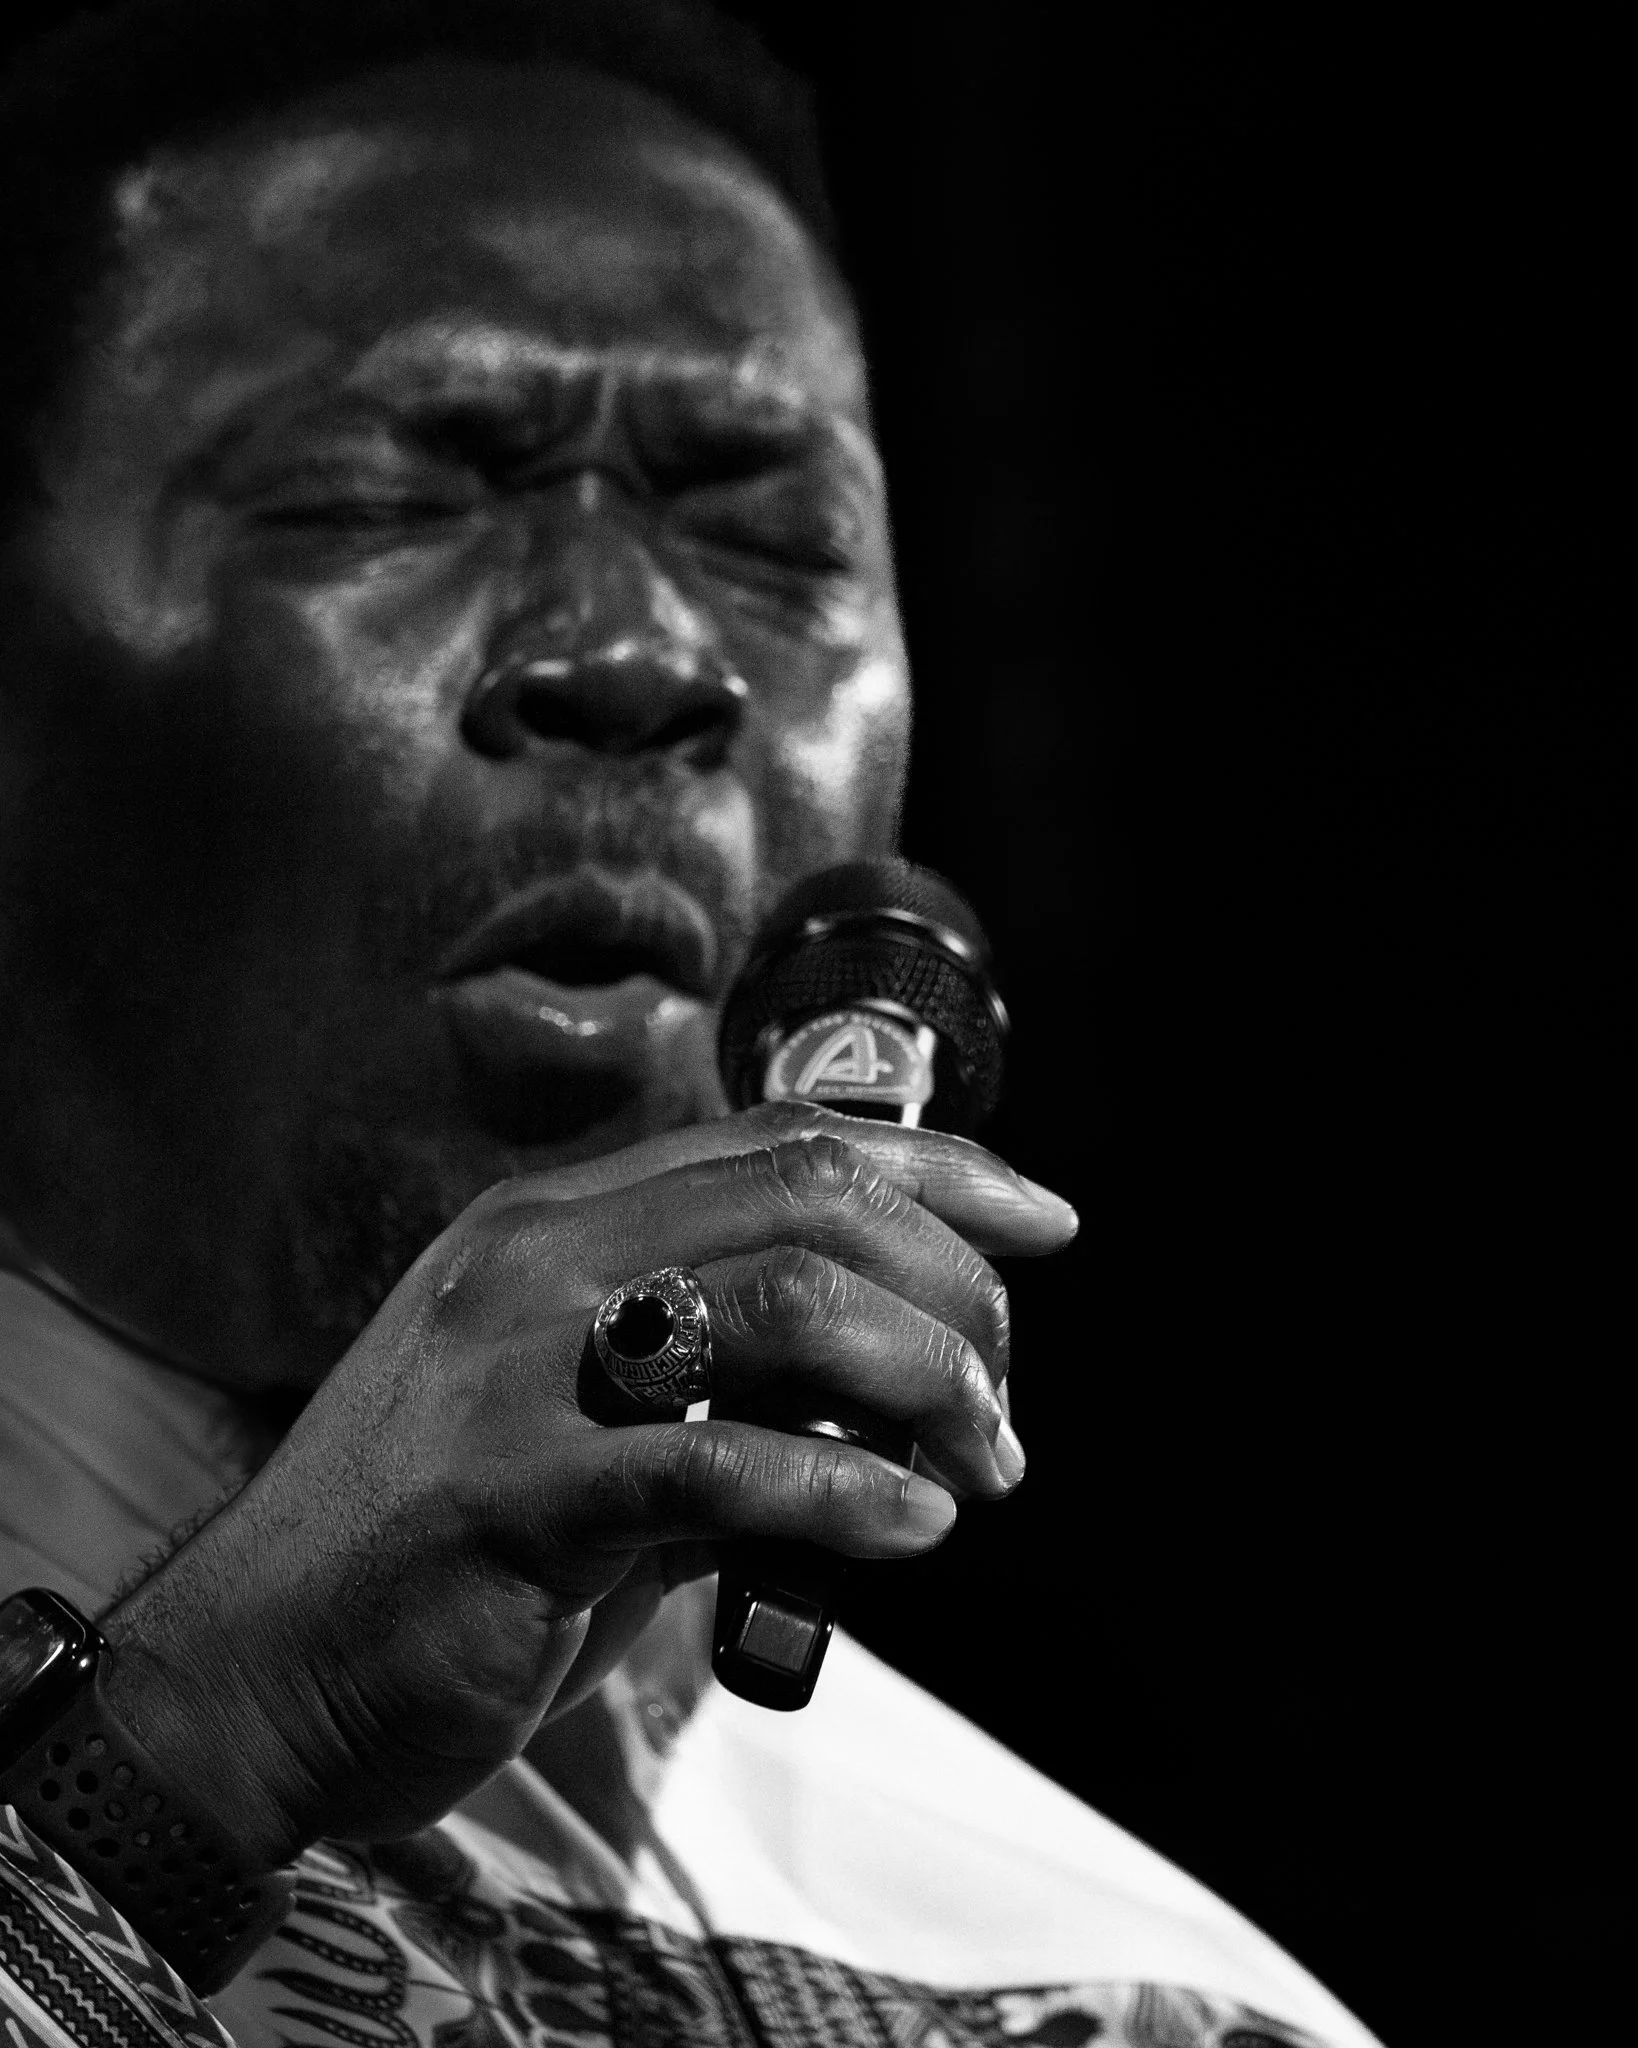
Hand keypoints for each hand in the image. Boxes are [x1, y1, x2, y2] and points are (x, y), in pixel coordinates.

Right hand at [100, 1104, 1075, 1868]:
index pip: (780, 1143)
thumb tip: (883, 1400)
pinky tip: (911, 1529)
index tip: (1039, 1221)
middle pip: (807, 1201)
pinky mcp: (511, 1493)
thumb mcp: (582, 1428)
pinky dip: (842, 1494)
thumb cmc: (440, 1552)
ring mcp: (517, 1368)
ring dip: (925, 1382)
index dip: (934, 1168)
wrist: (255, 1669)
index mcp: (557, 1227)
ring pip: (783, 1304)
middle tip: (1003, 1403)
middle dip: (952, 1287)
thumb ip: (717, 1390)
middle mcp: (538, 1262)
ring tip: (979, 1470)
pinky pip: (713, 1465)